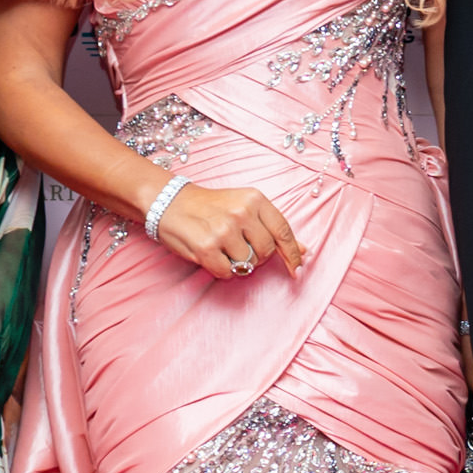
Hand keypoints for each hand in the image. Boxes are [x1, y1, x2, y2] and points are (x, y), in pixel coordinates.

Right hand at [153, 180, 305, 282]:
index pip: (283, 231)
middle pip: (266, 252)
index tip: (297, 269)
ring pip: (247, 264)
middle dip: (257, 257)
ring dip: (237, 263)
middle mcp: (241, 213)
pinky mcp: (207, 248)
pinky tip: (211, 254)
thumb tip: (304, 251)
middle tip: (240, 249)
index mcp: (254, 199)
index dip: (293, 254)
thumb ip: (272, 226)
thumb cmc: (210, 206)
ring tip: (222, 247)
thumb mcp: (243, 205)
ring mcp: (224, 231)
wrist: (169, 202)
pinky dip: (221, 270)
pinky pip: (227, 273)